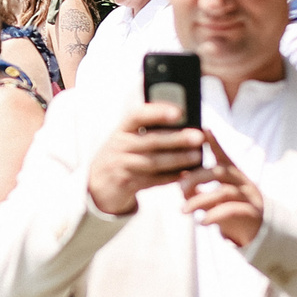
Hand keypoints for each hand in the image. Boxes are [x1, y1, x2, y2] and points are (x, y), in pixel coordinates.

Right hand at [89, 102, 205, 215]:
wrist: (98, 184)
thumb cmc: (122, 155)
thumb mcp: (127, 139)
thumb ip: (148, 131)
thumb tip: (184, 123)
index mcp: (122, 129)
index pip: (138, 115)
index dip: (158, 112)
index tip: (179, 111)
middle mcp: (120, 145)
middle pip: (150, 140)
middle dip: (176, 138)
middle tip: (198, 136)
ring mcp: (122, 165)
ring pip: (153, 162)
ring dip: (177, 159)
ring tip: (196, 156)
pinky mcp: (126, 183)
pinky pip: (152, 180)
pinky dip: (170, 177)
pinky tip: (186, 174)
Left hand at [179, 134, 266, 249]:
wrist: (259, 231)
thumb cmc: (232, 209)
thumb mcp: (215, 197)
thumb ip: (199, 189)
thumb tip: (181, 178)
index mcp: (233, 175)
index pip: (223, 155)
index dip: (214, 142)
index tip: (204, 128)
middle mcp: (242, 182)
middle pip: (220, 172)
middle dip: (197, 177)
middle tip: (180, 186)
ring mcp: (249, 197)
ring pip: (224, 192)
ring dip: (200, 200)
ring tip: (184, 210)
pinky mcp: (252, 214)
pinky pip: (232, 211)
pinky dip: (214, 215)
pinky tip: (201, 222)